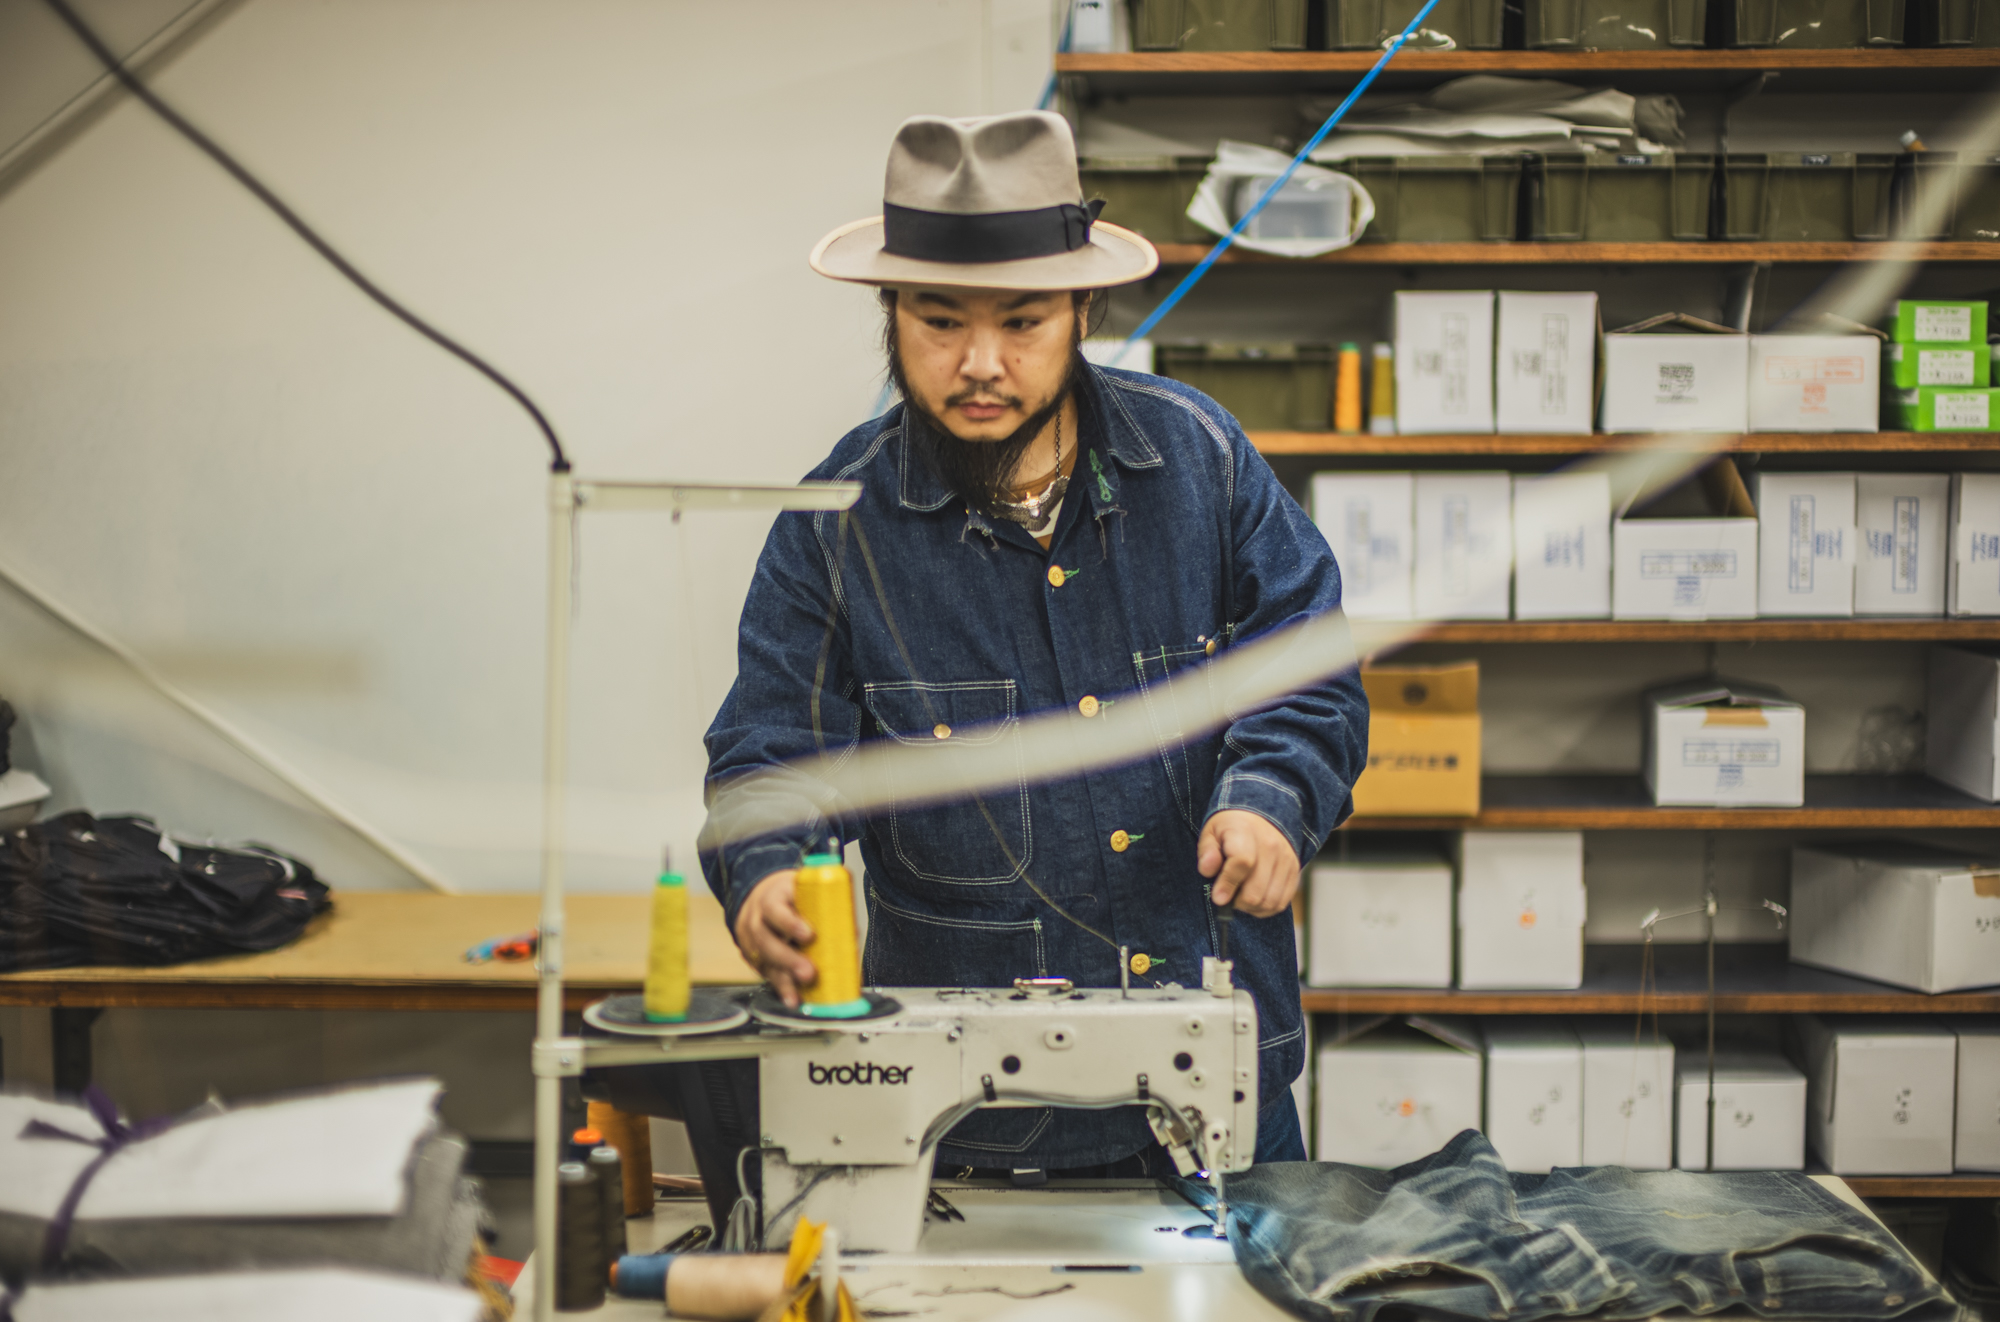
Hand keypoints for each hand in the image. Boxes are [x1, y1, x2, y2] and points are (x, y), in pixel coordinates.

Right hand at [732, 870, 816, 1006]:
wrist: (759, 898)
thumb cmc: (789, 896)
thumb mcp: (803, 891)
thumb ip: (824, 909)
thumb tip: (851, 935)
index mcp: (772, 898)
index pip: (775, 908)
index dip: (790, 923)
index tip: (809, 935)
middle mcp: (757, 919)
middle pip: (766, 939)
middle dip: (788, 959)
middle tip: (809, 972)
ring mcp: (751, 939)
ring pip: (763, 960)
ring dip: (783, 979)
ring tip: (799, 994)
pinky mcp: (753, 958)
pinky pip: (765, 973)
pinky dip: (780, 987)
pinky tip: (792, 998)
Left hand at [1197, 810, 1299, 919]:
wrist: (1261, 817)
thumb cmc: (1231, 829)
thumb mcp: (1211, 833)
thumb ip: (1207, 852)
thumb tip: (1207, 871)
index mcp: (1246, 832)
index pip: (1242, 862)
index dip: (1228, 884)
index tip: (1218, 898)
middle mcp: (1271, 845)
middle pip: (1256, 890)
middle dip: (1237, 902)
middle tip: (1227, 897)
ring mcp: (1286, 859)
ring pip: (1269, 901)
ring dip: (1251, 908)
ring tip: (1240, 899)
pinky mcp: (1295, 871)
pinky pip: (1282, 902)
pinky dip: (1265, 909)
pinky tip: (1254, 902)